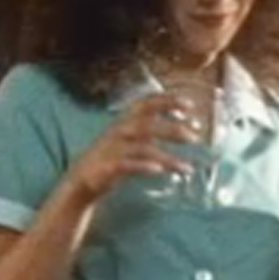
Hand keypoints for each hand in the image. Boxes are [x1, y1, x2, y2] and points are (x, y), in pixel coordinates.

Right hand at [63, 93, 200, 200]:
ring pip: (142, 149)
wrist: (82, 178)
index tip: (190, 104)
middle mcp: (119, 131)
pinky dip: (143, 166)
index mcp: (125, 120)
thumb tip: (188, 126)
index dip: (167, 101)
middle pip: (147, 125)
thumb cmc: (114, 155)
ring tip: (187, 168)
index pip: (147, 103)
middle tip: (195, 137)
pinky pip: (126, 165)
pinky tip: (159, 171)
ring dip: (167, 157)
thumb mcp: (133, 137)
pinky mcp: (106, 168)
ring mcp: (112, 149)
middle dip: (172, 129)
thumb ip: (156, 129)